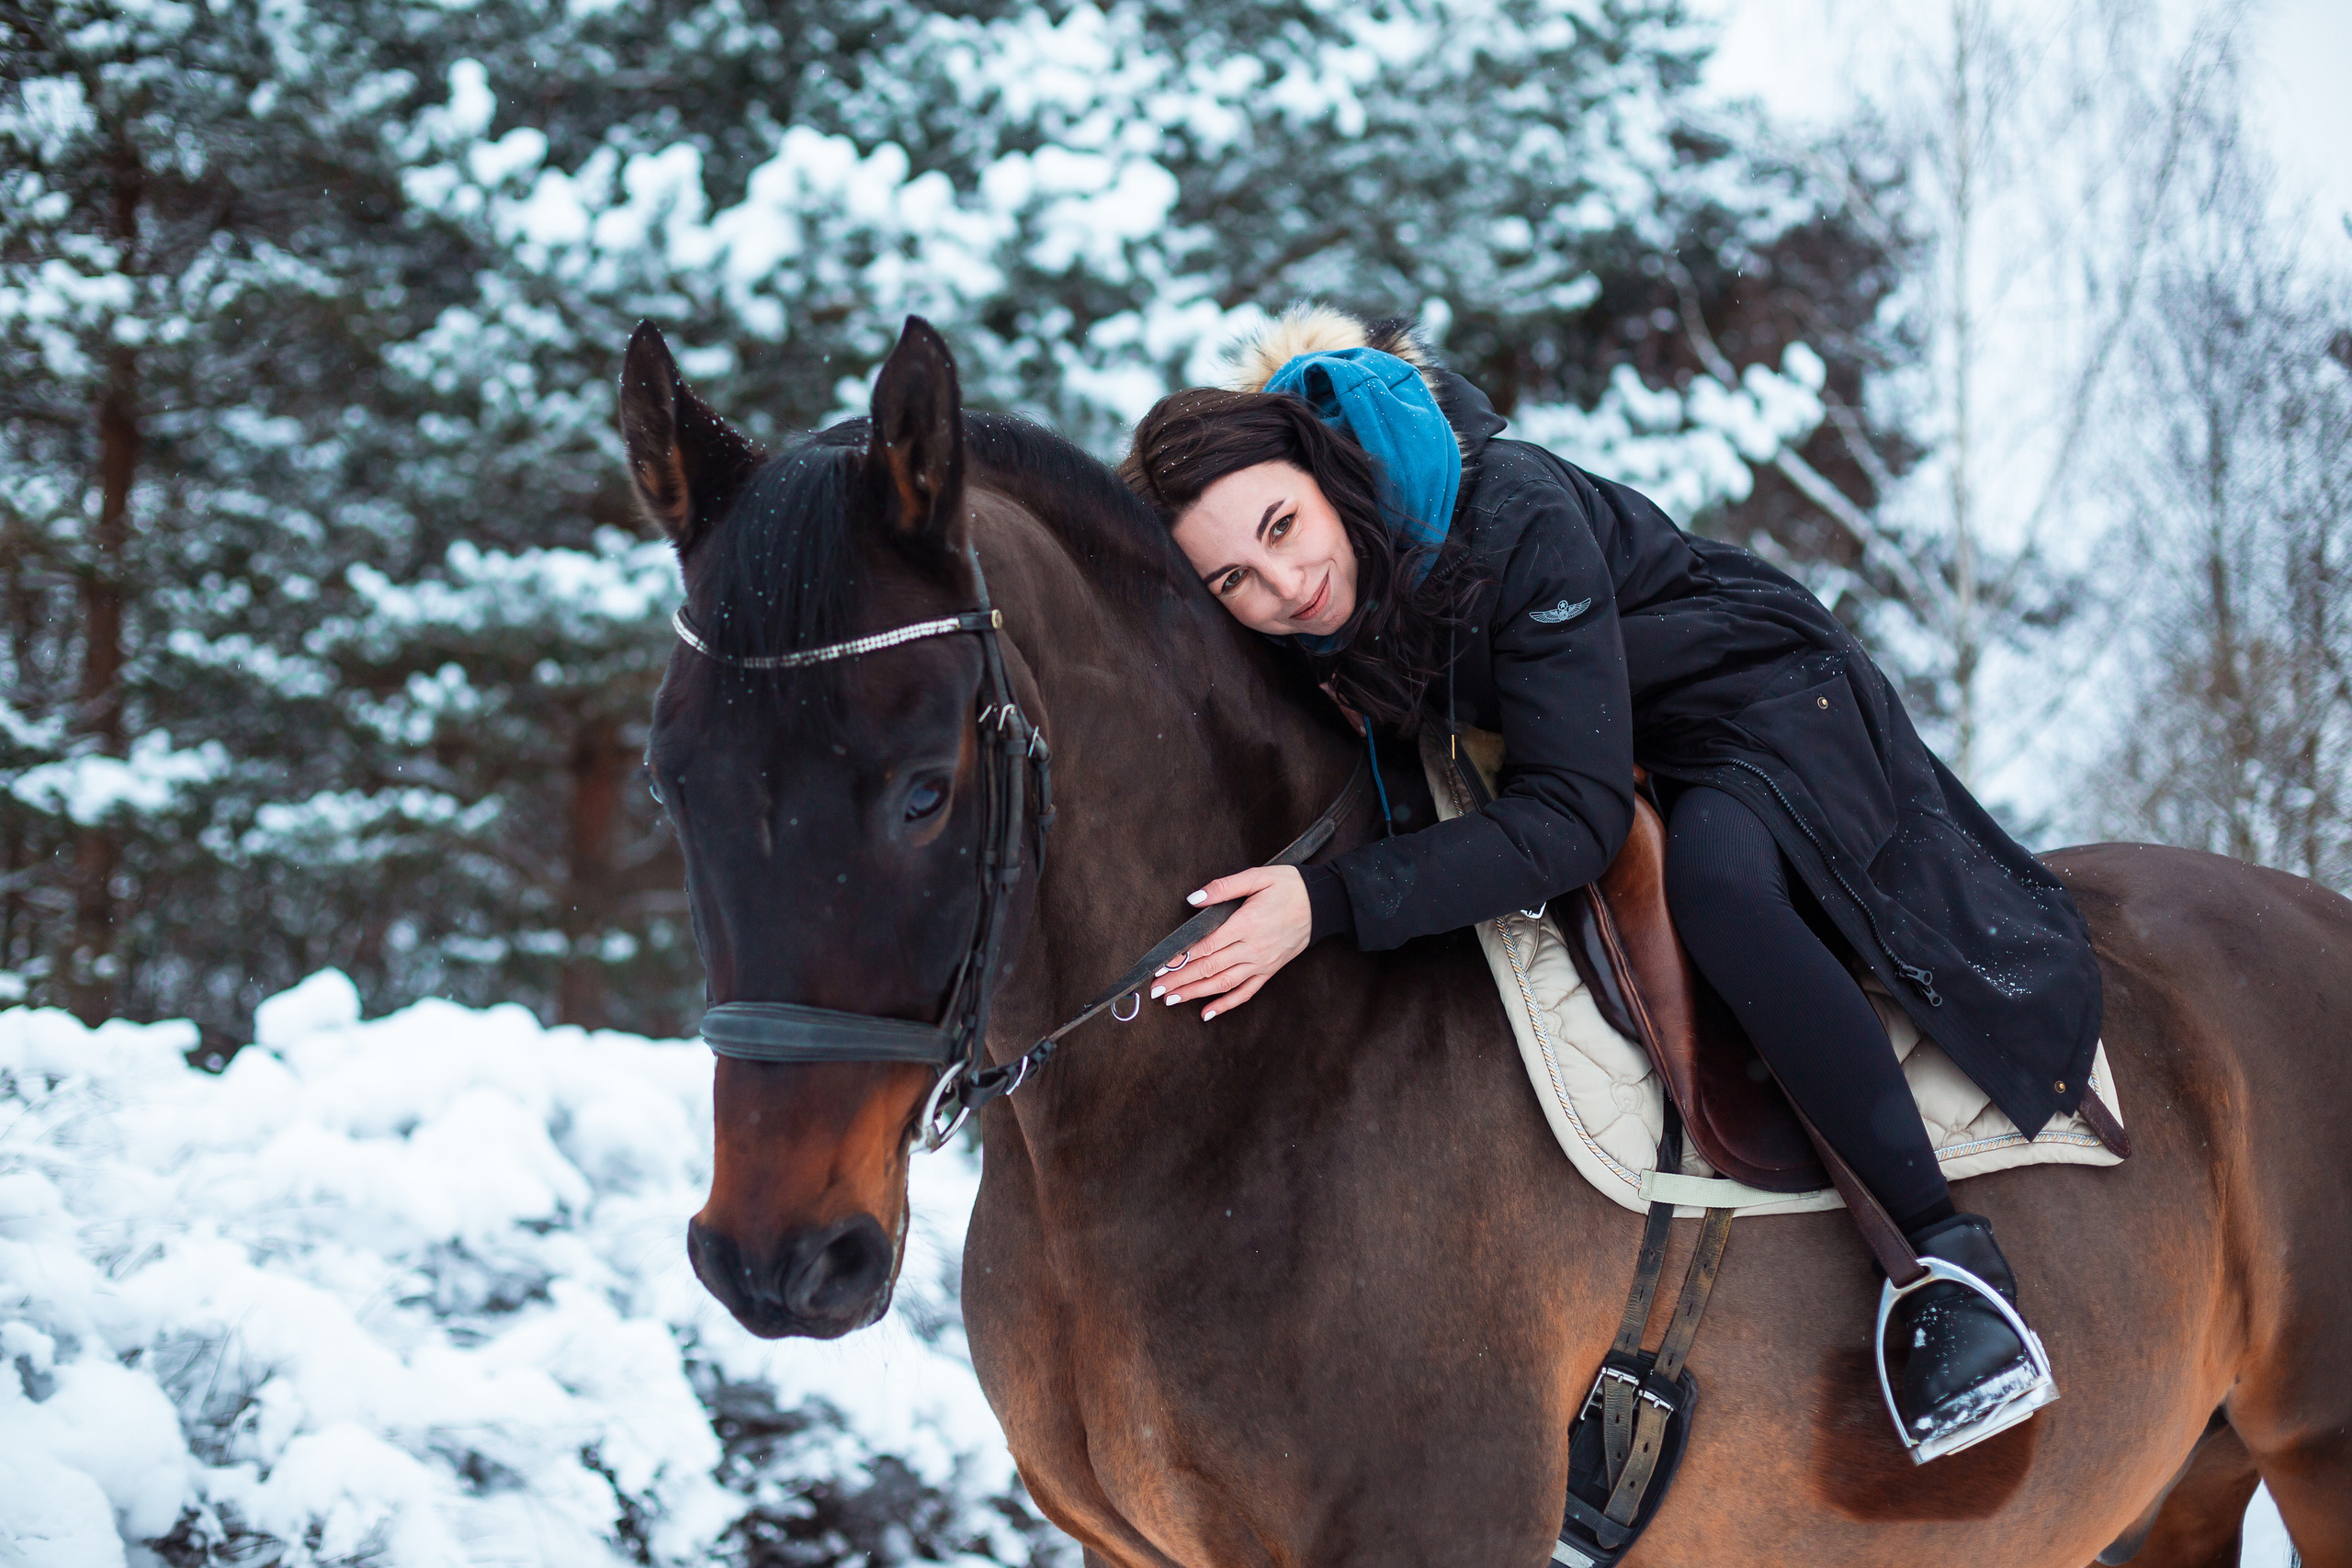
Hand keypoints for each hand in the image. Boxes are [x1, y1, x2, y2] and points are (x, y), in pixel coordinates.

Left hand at [1150, 865, 1312, 1020]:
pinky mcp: (1270, 971)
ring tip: (1172, 1001)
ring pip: (1224, 984)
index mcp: (1247, 923)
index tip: (1161, 966)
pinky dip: (1226, 1005)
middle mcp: (1253, 948)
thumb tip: (1193, 899)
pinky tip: (1207, 1013)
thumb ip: (1223, 888)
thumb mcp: (1257, 876)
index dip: (1182, 958)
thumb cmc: (1289, 886)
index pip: (1207, 946)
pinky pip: (1246, 992)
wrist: (1323, 903)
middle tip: (1157, 990)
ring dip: (1195, 994)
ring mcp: (1262, 963)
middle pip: (1210, 968)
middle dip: (1180, 980)